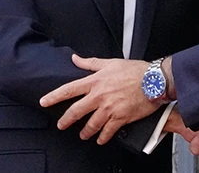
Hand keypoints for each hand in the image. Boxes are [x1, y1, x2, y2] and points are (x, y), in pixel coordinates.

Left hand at [39, 54, 158, 143]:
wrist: (154, 80)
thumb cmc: (135, 70)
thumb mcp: (110, 62)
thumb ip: (90, 63)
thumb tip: (75, 58)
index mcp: (95, 81)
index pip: (69, 89)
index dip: (54, 96)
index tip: (44, 102)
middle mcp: (100, 96)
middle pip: (76, 111)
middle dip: (66, 120)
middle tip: (61, 125)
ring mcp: (109, 108)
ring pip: (91, 124)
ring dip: (85, 131)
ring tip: (83, 134)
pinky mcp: (120, 118)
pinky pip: (107, 131)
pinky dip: (103, 137)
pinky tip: (101, 139)